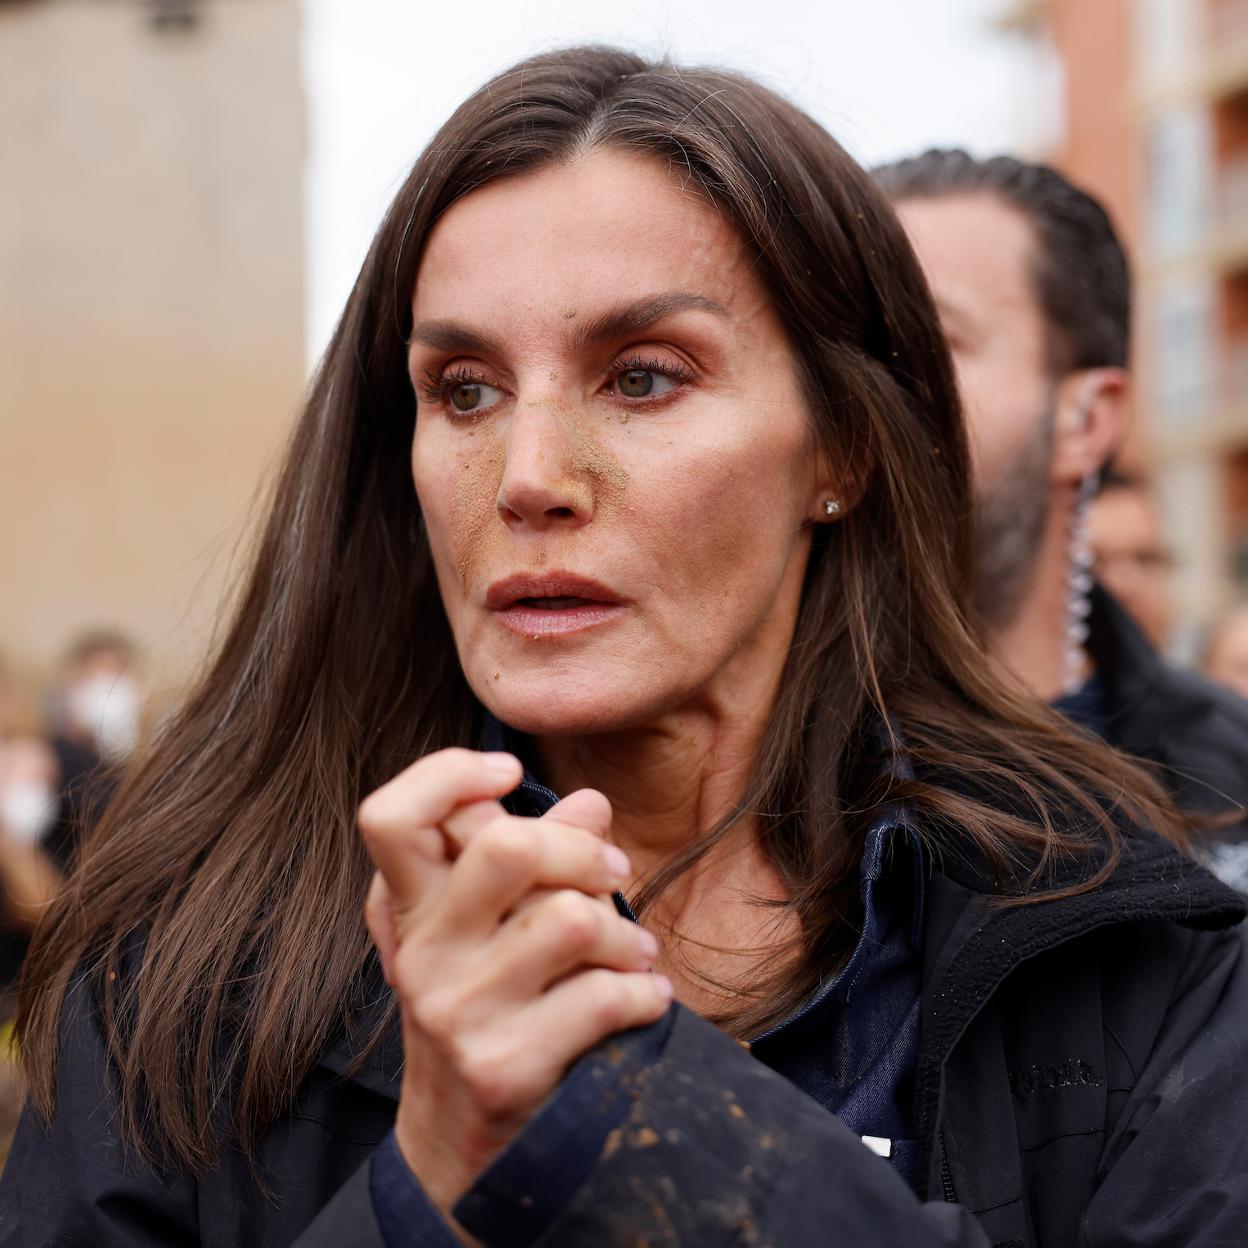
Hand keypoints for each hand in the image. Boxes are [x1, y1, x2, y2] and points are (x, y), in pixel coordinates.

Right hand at [360, 748, 671, 1219]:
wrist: (459, 1146)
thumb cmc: (486, 1010)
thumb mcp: (493, 931)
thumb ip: (535, 860)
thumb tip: (591, 802)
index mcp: (412, 909)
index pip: (390, 816)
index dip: (447, 773)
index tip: (508, 771)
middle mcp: (425, 953)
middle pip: (507, 846)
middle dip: (583, 851)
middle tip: (613, 872)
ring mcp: (457, 1011)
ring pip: (571, 919)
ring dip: (625, 934)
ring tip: (632, 952)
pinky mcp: (502, 1064)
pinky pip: (603, 996)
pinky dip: (644, 994)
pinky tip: (644, 1001)